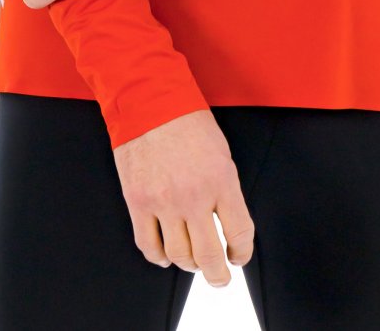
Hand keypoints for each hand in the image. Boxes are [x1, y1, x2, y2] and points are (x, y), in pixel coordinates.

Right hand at [112, 109, 254, 285]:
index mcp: (221, 181)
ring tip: (192, 263)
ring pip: (179, 256)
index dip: (242, 252)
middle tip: (220, 278)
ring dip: (189, 266)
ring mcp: (163, 202)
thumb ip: (224, 190)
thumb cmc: (186, 122)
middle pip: (209, 255)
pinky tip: (166, 256)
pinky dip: (159, 257)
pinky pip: (148, 244)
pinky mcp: (137, 202)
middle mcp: (193, 196)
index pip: (240, 233)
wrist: (147, 101)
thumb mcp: (220, 153)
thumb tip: (226, 223)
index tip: (239, 256)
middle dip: (218, 275)